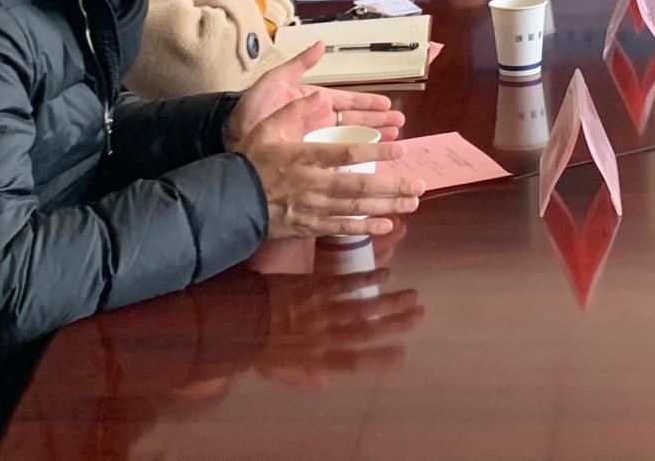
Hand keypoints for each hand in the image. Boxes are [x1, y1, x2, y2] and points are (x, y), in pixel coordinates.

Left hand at [225, 43, 404, 148]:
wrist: (228, 137)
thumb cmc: (248, 108)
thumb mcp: (273, 81)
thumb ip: (298, 64)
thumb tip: (321, 44)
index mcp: (311, 101)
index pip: (346, 102)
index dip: (368, 104)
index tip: (388, 105)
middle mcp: (316, 121)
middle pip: (354, 121)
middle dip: (377, 122)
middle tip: (400, 125)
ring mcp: (312, 140)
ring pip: (349, 140)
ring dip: (371, 140)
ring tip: (393, 142)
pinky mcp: (306, 158)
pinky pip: (334, 158)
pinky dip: (352, 159)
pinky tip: (368, 164)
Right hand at [238, 95, 424, 239]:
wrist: (228, 200)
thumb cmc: (250, 160)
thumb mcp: (268, 126)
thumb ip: (296, 110)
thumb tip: (321, 96)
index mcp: (305, 157)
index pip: (348, 154)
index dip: (377, 152)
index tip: (402, 149)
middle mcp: (312, 185)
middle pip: (359, 187)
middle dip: (392, 186)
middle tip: (419, 184)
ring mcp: (311, 208)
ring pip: (355, 209)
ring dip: (386, 206)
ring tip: (412, 203)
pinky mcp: (308, 226)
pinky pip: (340, 228)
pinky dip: (364, 228)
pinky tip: (386, 225)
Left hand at [259, 275, 425, 385]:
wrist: (234, 318)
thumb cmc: (253, 346)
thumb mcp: (276, 370)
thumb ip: (301, 378)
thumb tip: (324, 382)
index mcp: (315, 358)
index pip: (354, 361)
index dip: (380, 359)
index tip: (404, 354)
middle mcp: (323, 335)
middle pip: (366, 330)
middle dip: (395, 323)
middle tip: (420, 314)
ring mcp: (319, 310)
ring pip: (361, 307)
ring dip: (389, 301)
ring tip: (413, 295)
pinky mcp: (313, 287)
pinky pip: (344, 282)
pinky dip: (367, 277)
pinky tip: (387, 273)